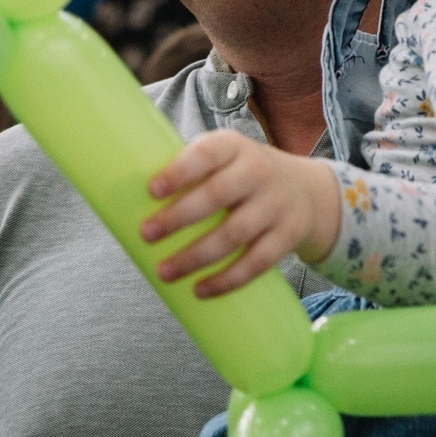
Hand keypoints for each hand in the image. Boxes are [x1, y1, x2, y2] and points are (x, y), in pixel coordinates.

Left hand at [140, 134, 340, 296]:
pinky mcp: (288, 236)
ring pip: (235, 233)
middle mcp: (259, 171)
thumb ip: (189, 170)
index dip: (180, 171)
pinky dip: (227, 280)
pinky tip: (200, 290)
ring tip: (165, 272)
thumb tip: (127, 197)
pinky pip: (256, 262)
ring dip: (196, 256)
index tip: (152, 190)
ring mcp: (277, 205)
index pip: (207, 153)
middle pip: (217, 195)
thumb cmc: (242, 175)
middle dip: (179, 217)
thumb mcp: (225, 157)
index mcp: (234, 147)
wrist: (307, 191)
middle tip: (146, 234)